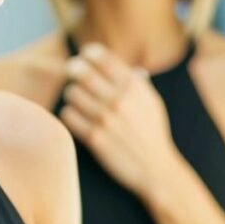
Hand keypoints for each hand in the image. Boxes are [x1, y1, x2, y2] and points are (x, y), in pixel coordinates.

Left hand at [58, 43, 177, 201]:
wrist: (156, 169)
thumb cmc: (151, 132)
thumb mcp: (150, 101)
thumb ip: (131, 80)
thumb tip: (106, 62)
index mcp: (133, 86)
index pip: (101, 57)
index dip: (88, 54)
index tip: (85, 57)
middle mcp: (119, 100)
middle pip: (81, 71)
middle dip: (73, 69)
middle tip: (72, 72)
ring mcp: (106, 119)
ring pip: (71, 93)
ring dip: (72, 95)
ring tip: (79, 100)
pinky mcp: (94, 138)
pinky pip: (68, 115)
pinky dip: (69, 114)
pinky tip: (77, 118)